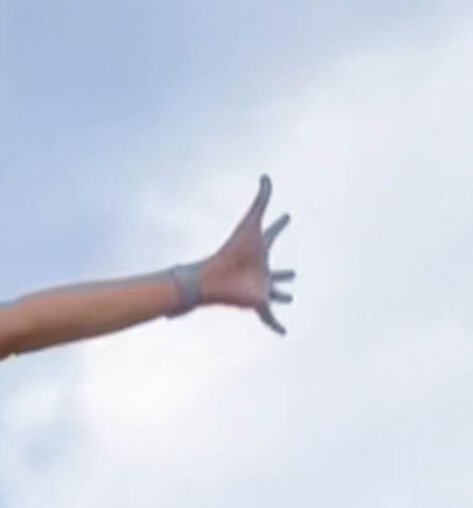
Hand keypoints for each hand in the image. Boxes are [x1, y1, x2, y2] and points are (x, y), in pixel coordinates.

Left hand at [196, 177, 294, 333]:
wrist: (212, 277)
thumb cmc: (231, 250)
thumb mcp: (251, 222)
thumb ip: (260, 198)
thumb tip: (266, 175)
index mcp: (261, 248)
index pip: (273, 231)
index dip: (280, 223)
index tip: (287, 215)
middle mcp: (261, 268)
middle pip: (276, 270)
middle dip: (285, 272)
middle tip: (295, 273)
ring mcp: (260, 286)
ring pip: (274, 293)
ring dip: (282, 295)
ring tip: (291, 297)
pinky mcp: (257, 303)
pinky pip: (269, 317)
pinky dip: (276, 325)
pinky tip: (284, 333)